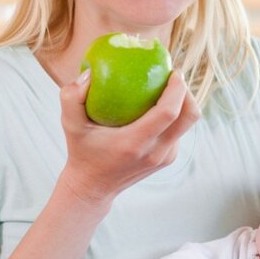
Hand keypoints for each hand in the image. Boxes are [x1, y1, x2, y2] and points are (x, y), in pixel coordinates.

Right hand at [58, 69, 199, 205]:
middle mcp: (155, 152)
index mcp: (135, 143)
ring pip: (187, 124)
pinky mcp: (168, 159)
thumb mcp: (69, 125)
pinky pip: (179, 131)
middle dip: (187, 92)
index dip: (177, 89)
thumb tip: (89, 73)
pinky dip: (175, 115)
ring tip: (166, 87)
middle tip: (173, 76)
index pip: (169, 112)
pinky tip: (159, 105)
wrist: (93, 187)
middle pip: (189, 117)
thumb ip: (70, 97)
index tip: (172, 71)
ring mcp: (164, 158)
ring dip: (182, 103)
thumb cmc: (82, 151)